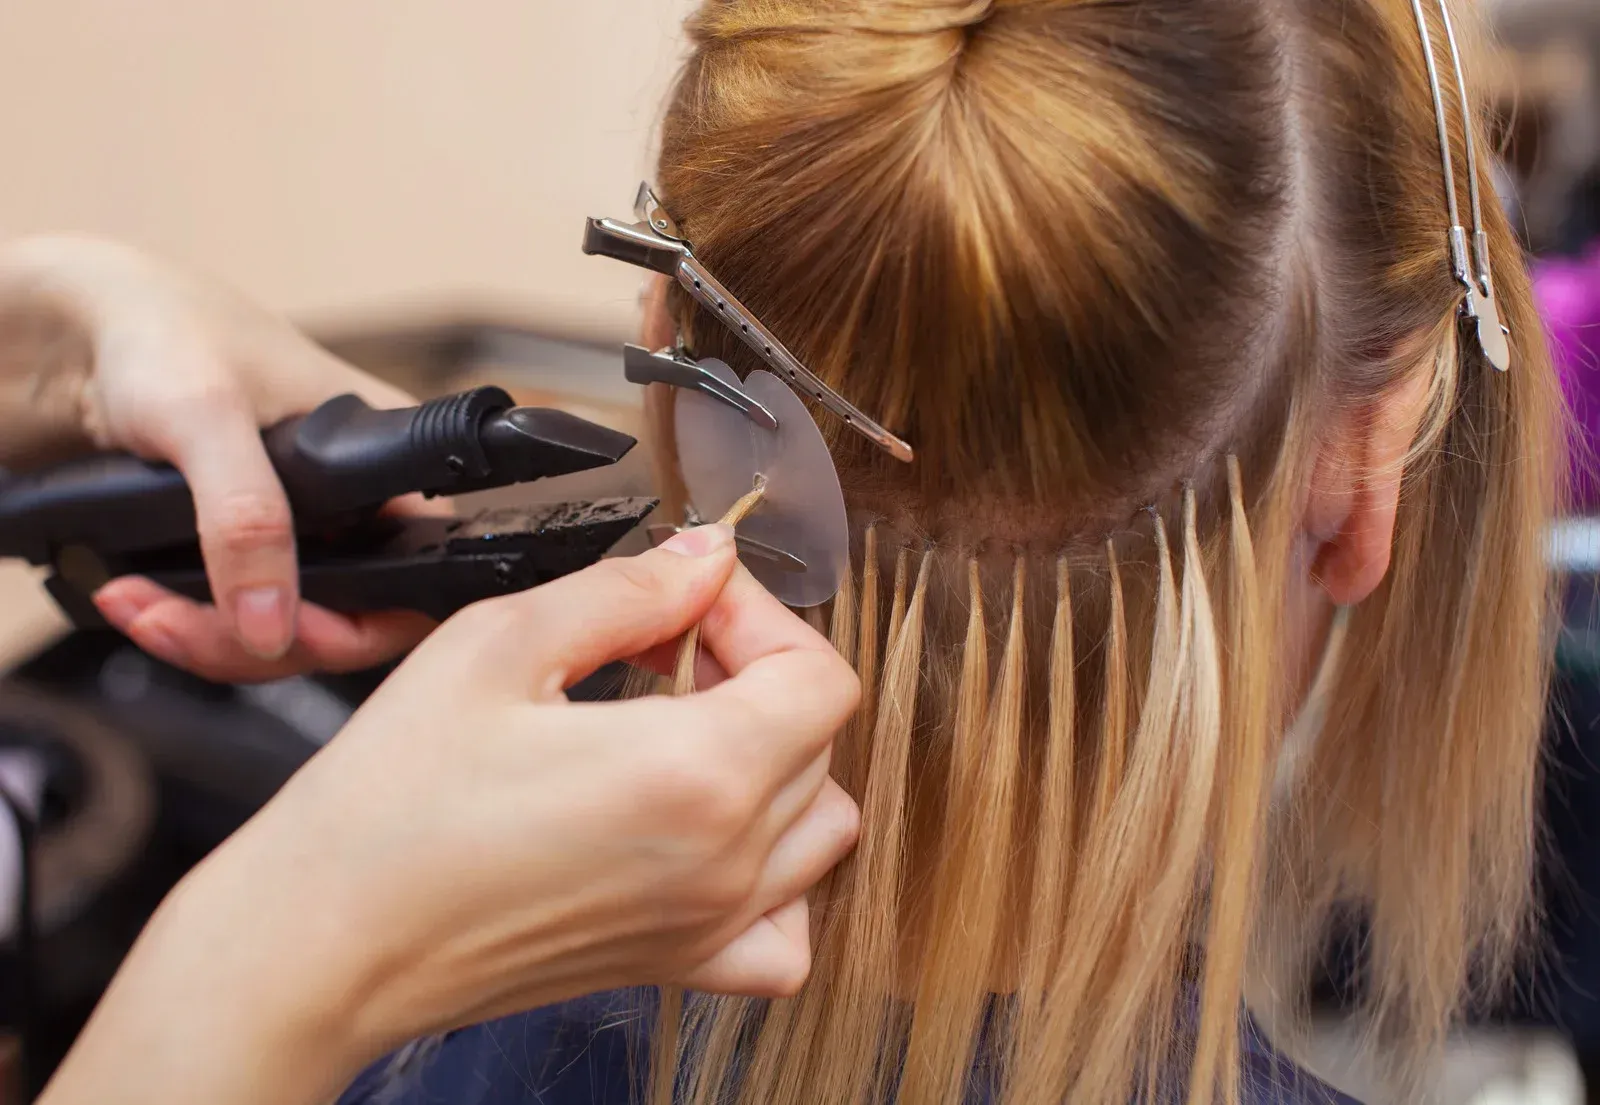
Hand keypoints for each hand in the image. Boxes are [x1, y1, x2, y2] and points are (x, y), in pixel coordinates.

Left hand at [0, 234, 437, 676]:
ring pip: (287, 632)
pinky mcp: (248, 551)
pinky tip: (136, 598)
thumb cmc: (164, 331)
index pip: (421, 579)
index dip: (361, 626)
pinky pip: (239, 621)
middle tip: (179, 625)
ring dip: (209, 640)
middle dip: (259, 643)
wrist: (80, 329)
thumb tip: (271, 624)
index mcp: (389, 463)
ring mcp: (304, 533)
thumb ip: (247, 518)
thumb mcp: (206, 416)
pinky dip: (186, 624)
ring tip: (138, 607)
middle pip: (348, 623)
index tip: (284, 634)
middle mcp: (359, 505)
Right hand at [41, 527, 860, 1104]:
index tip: (691, 602)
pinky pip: (786, 933)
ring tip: (688, 728)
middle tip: (663, 647)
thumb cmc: (389, 804)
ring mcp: (708, 924)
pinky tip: (709, 837)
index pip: (819, 676)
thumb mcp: (498, 648)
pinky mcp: (675, 965)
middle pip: (818, 739)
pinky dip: (780, 880)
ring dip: (778, 759)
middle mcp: (725, 860)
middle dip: (757, 668)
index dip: (763, 615)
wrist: (326, 942)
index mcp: (695, 772)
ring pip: (818, 825)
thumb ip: (627, 593)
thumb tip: (706, 558)